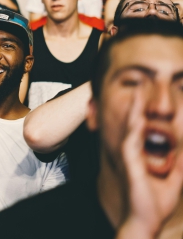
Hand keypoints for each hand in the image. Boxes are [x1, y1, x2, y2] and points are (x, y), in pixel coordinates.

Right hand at [117, 88, 182, 237]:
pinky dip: (133, 128)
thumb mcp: (175, 180)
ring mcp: (130, 157)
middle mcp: (134, 153)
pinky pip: (131, 142)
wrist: (145, 222)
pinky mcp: (129, 164)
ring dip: (134, 109)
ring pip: (131, 127)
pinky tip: (136, 117)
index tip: (160, 97)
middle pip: (136, 122)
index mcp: (143, 155)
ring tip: (138, 92)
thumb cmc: (154, 204)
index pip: (147, 128)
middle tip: (142, 85)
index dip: (152, 112)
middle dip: (139, 103)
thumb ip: (179, 164)